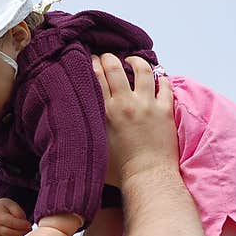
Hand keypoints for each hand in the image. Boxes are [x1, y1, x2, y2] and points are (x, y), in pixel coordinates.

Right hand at [0, 198, 32, 235]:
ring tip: (23, 234)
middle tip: (29, 230)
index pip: (11, 223)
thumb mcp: (13, 206)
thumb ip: (19, 213)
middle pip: (9, 233)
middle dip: (21, 232)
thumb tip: (23, 224)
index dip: (22, 225)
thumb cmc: (7, 209)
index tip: (29, 225)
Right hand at [91, 54, 178, 184]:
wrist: (147, 178)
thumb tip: (70, 129)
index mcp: (106, 112)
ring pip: (143, 70)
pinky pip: (165, 86)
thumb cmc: (119, 172)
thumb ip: (85, 134)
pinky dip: (161, 78)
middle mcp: (126, 104)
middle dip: (109, 58)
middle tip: (107, 58)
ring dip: (136, 61)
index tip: (89, 61)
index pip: (96, 76)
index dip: (91, 64)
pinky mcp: (165, 111)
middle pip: (115, 67)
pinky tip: (158, 77)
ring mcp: (148, 105)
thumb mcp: (94, 149)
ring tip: (133, 60)